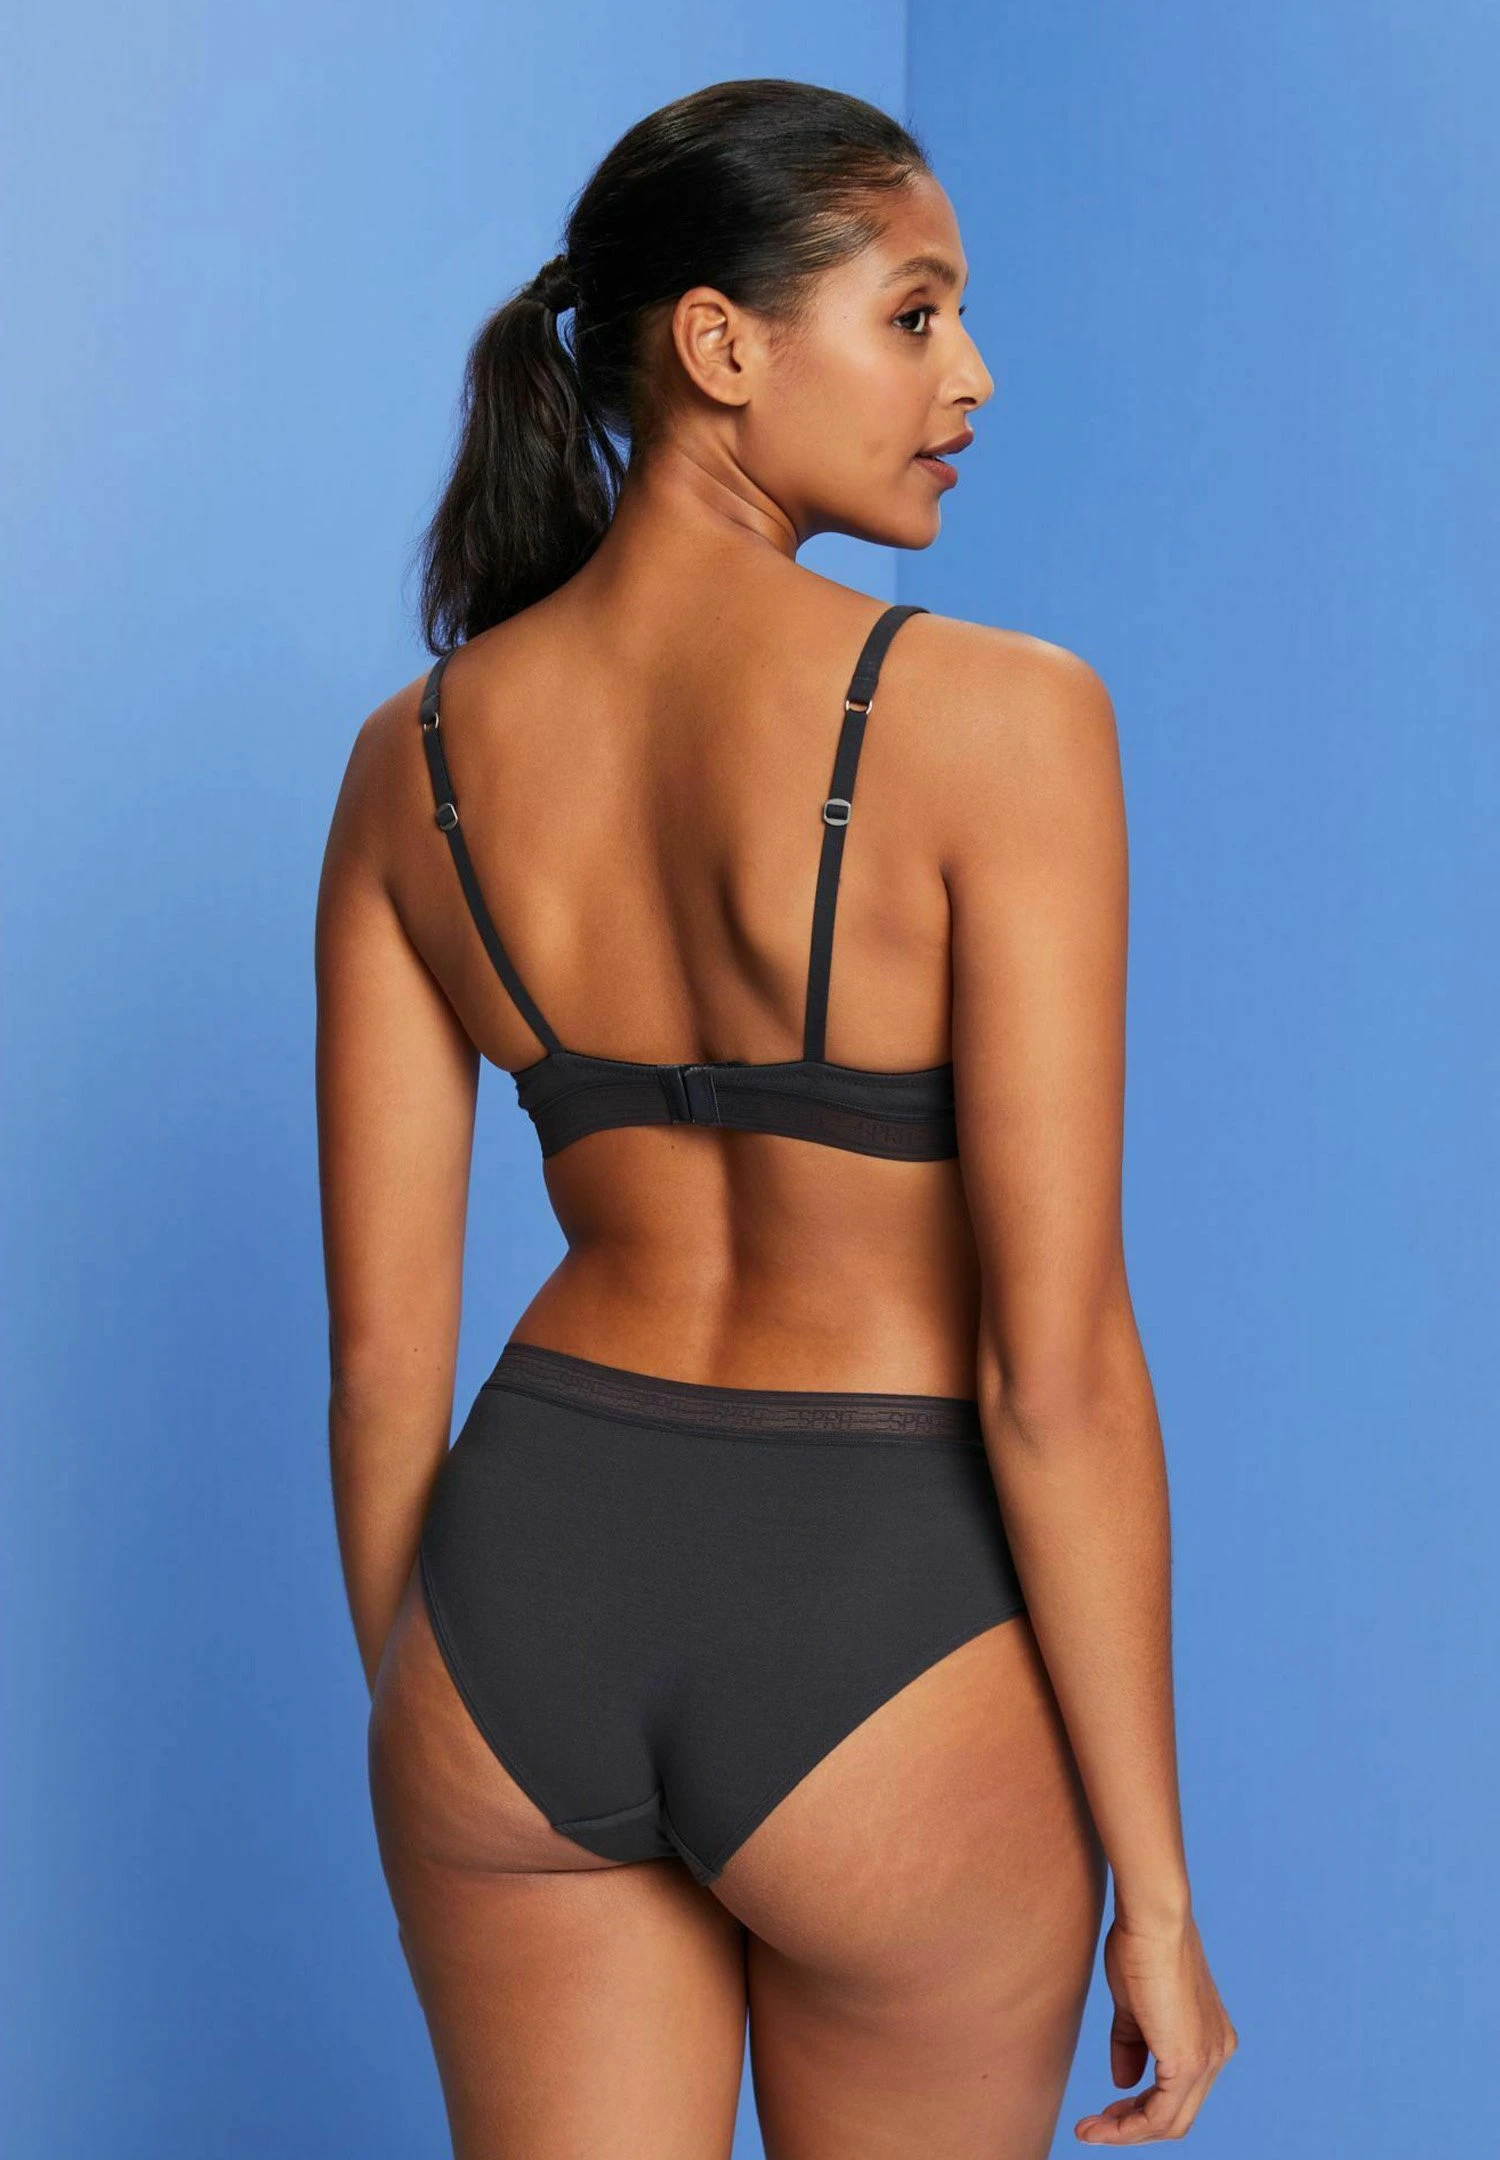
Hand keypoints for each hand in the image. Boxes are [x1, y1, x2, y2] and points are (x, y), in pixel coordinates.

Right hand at [1074, 1910, 1236, 2142]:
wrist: (1153, 1918)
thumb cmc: (1141, 1945)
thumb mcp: (1134, 2004)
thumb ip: (1133, 2045)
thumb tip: (1125, 2084)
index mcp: (1210, 2037)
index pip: (1178, 2092)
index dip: (1141, 2108)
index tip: (1108, 2109)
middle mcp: (1217, 2053)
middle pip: (1176, 2114)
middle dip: (1133, 2126)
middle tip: (1096, 2125)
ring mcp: (1208, 2059)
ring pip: (1170, 2120)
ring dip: (1126, 2132)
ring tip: (1090, 2130)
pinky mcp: (1188, 2061)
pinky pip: (1160, 2113)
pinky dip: (1129, 2127)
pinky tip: (1102, 2125)